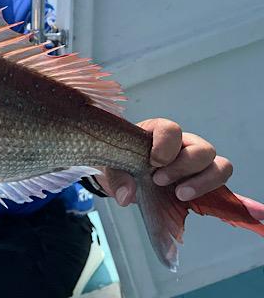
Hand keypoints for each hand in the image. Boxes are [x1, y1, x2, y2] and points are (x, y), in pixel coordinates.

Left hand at [96, 118, 232, 205]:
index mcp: (158, 132)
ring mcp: (196, 164)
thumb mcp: (112, 168)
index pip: (171, 129)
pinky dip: (211, 193)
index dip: (166, 145)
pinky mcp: (203, 182)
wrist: (125, 179)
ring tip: (179, 195)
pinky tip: (191, 203)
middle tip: (159, 181)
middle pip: (202, 148)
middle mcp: (183, 144)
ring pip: (221, 165)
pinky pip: (221, 184)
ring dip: (202, 182)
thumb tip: (126, 196)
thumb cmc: (122, 165)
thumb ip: (117, 178)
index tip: (153, 162)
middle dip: (183, 167)